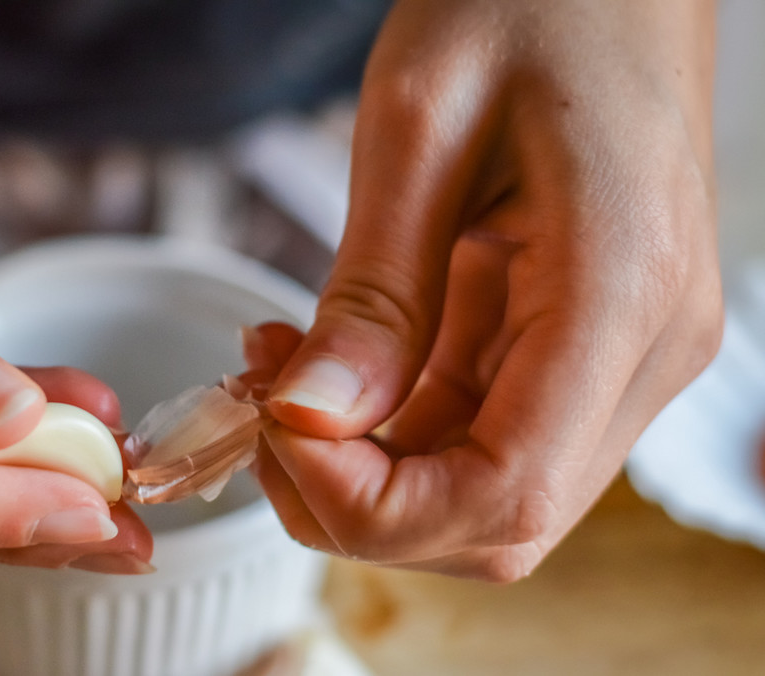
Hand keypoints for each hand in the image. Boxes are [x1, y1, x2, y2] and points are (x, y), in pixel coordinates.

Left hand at [256, 0, 720, 579]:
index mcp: (622, 296)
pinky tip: (321, 364)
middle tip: (260, 414)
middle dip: (356, 500)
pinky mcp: (582, 340)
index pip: (502, 493)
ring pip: (481, 488)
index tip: (275, 428)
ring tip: (275, 376)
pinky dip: (387, 424)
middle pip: (496, 519)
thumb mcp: (422, 127)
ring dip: (363, 465)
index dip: (369, 503)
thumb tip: (311, 420)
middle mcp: (643, 351)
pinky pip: (478, 427)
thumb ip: (373, 291)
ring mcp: (620, 353)